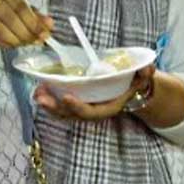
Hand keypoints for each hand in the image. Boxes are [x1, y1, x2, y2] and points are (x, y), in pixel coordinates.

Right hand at [0, 0, 52, 52]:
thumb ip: (33, 16)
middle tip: (36, 41)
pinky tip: (11, 44)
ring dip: (15, 39)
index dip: (34, 22)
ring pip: (0, 28)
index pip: (20, 5)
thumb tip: (49, 23)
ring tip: (24, 43)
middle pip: (10, 17)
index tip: (44, 33)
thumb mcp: (16, 10)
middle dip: (26, 32)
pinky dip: (4, 42)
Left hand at [34, 66, 155, 121]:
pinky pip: (58, 106)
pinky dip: (48, 99)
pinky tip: (38, 90)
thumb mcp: (141, 78)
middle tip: (41, 97)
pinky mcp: (73, 104)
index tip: (65, 96)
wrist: (128, 89)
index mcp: (107, 108)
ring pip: (61, 112)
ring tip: (36, 93)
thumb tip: (147, 68)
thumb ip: (145, 74)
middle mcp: (92, 111)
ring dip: (47, 104)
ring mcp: (81, 109)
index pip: (91, 112)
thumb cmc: (133, 83)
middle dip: (55, 107)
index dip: (77, 107)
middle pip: (71, 114)